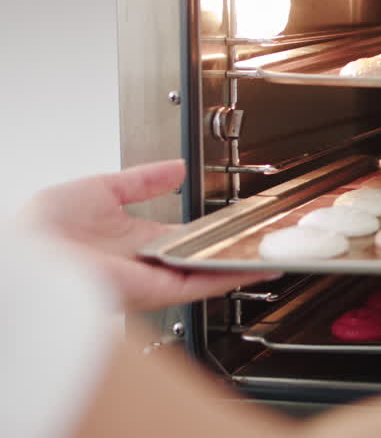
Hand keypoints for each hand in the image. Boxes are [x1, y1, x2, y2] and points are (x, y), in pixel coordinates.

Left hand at [25, 159, 278, 311]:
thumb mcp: (101, 189)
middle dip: (236, 252)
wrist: (23, 254)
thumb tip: (176, 168)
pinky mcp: (152, 291)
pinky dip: (229, 276)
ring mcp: (150, 280)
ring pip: (208, 274)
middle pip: (202, 259)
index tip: (239, 222)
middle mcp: (144, 265)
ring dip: (243, 265)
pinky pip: (199, 285)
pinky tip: (255, 266)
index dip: (213, 231)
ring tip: (276, 254)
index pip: (184, 238)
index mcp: (132, 242)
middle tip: (271, 240)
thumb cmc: (42, 228)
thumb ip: (142, 180)